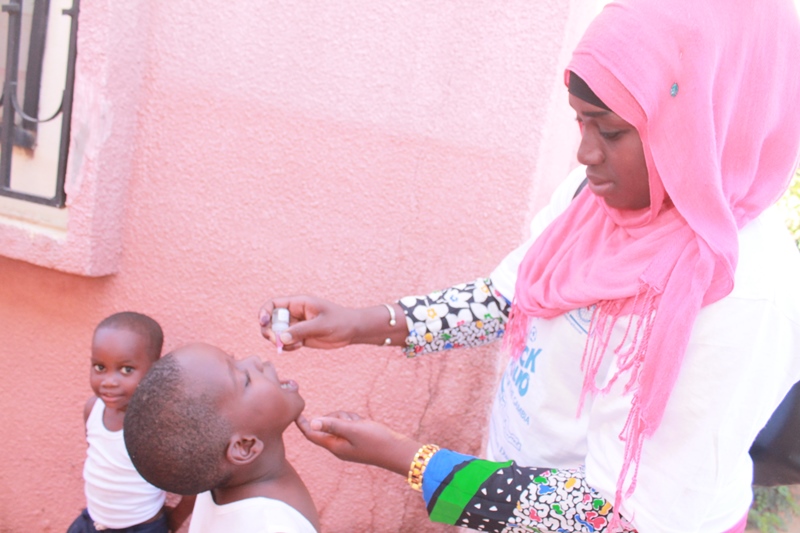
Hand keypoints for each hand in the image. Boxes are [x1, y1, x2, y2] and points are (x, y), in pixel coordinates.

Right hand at [259, 295, 361, 350]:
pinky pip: (285, 342)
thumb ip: (301, 331)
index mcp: (298, 303)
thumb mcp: (321, 325)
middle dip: (269, 331)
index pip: (273, 304)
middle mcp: (294, 313)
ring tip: (294, 344)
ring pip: (276, 333)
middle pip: (271, 321)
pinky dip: (287, 346)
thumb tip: (281, 338)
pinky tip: (299, 346)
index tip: (263, 322)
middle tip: (275, 340)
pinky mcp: (299, 337)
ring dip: (279, 341)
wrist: (352, 331)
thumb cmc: (340, 321)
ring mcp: (296, 326)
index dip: (264, 312)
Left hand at [296, 411, 421, 475]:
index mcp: (334, 446)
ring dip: (347, 417)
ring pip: (338, 422)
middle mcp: (338, 446)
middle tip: (350, 420)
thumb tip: (312, 422)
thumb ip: (333, 425)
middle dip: (335, 417)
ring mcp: (347, 443)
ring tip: (360, 423)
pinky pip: (348, 425)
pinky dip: (354, 421)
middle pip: (325, 425)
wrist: (397, 451)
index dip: (302, 424)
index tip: (294, 412)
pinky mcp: (355, 440)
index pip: (311, 434)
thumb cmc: (376, 440)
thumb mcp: (353, 430)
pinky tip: (364, 424)